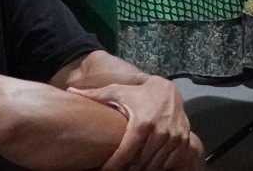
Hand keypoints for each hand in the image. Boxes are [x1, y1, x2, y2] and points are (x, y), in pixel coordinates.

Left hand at [70, 78, 198, 170]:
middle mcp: (160, 132)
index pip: (125, 154)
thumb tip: (70, 90)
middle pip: (139, 163)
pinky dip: (156, 166)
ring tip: (130, 168)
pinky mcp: (183, 141)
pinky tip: (145, 164)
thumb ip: (95, 95)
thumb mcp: (117, 92)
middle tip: (116, 169)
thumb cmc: (138, 93)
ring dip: (141, 169)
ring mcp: (173, 137)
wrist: (169, 89)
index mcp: (142, 122)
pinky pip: (167, 163)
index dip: (113, 167)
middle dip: (126, 169)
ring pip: (154, 165)